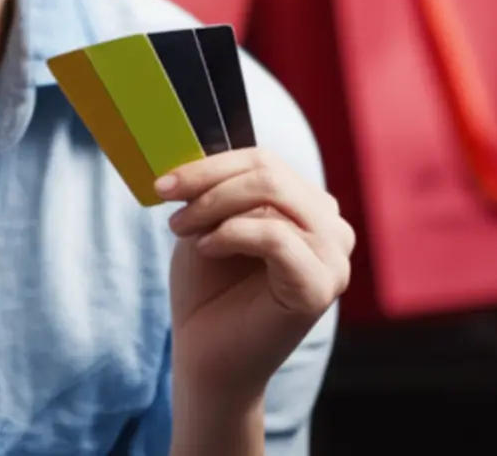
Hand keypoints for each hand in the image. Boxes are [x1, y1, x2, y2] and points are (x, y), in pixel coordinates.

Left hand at [156, 148, 353, 407]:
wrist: (206, 356)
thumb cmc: (208, 287)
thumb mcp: (210, 220)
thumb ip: (218, 184)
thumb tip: (194, 140)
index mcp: (309, 206)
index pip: (263, 160)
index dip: (209, 163)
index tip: (163, 180)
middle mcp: (331, 228)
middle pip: (268, 171)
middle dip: (208, 180)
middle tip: (167, 199)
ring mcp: (333, 258)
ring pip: (271, 194)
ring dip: (214, 205)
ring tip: (182, 228)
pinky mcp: (321, 287)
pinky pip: (275, 236)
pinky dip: (231, 233)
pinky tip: (207, 248)